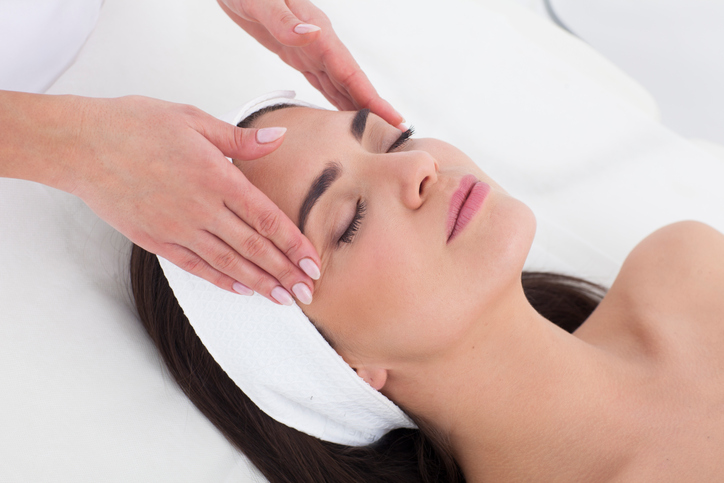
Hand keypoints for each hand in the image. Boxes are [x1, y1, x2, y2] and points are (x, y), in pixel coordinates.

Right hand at [65, 95, 319, 304]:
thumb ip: (240, 139)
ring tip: (283, 298)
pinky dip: (221, 280)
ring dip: (259, 283)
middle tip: (308, 291)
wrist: (80, 145)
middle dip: (285, 271)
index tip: (314, 261)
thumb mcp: (193, 120)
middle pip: (254, 247)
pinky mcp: (156, 240)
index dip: (294, 244)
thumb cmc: (134, 125)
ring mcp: (178, 228)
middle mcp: (202, 208)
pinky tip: (241, 290)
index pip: (267, 218)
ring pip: (229, 263)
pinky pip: (196, 266)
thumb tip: (279, 140)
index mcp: (217, 177)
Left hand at [218, 0, 404, 127]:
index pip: (351, 72)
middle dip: (375, 109)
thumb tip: (314, 35)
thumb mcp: (260, 1)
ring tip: (377, 133)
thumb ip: (284, 20)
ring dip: (358, 107)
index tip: (395, 119)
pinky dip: (335, 100)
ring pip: (340, 85)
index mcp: (317, 32)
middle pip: (353, 83)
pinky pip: (322, 82)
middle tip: (397, 136)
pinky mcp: (297, 54)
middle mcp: (320, 42)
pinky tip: (342, 115)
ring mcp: (310, 49)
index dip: (373, 99)